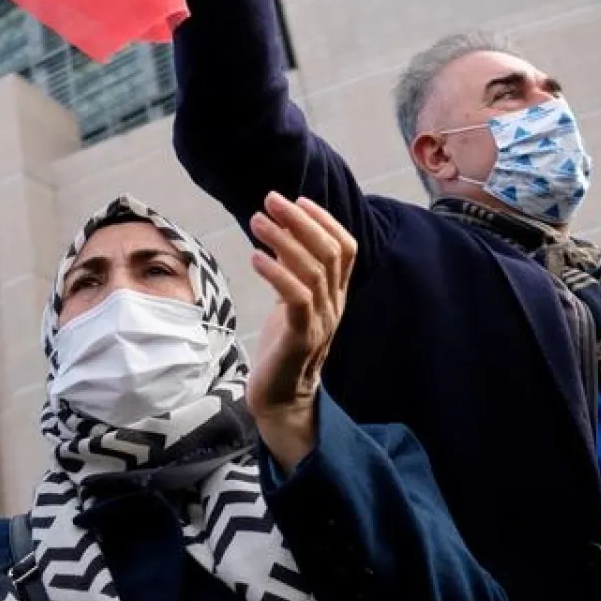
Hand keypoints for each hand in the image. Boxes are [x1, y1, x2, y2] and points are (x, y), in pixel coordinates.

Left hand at [246, 193, 356, 469]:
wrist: (281, 400)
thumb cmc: (283, 347)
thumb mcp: (293, 303)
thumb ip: (294, 273)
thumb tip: (278, 234)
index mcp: (336, 295)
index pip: (345, 248)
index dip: (324, 220)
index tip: (297, 199)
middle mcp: (334, 305)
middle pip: (329, 251)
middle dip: (300, 220)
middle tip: (271, 200)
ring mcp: (320, 322)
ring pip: (313, 270)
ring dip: (283, 240)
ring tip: (257, 221)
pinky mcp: (300, 338)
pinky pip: (296, 298)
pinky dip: (276, 273)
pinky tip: (255, 258)